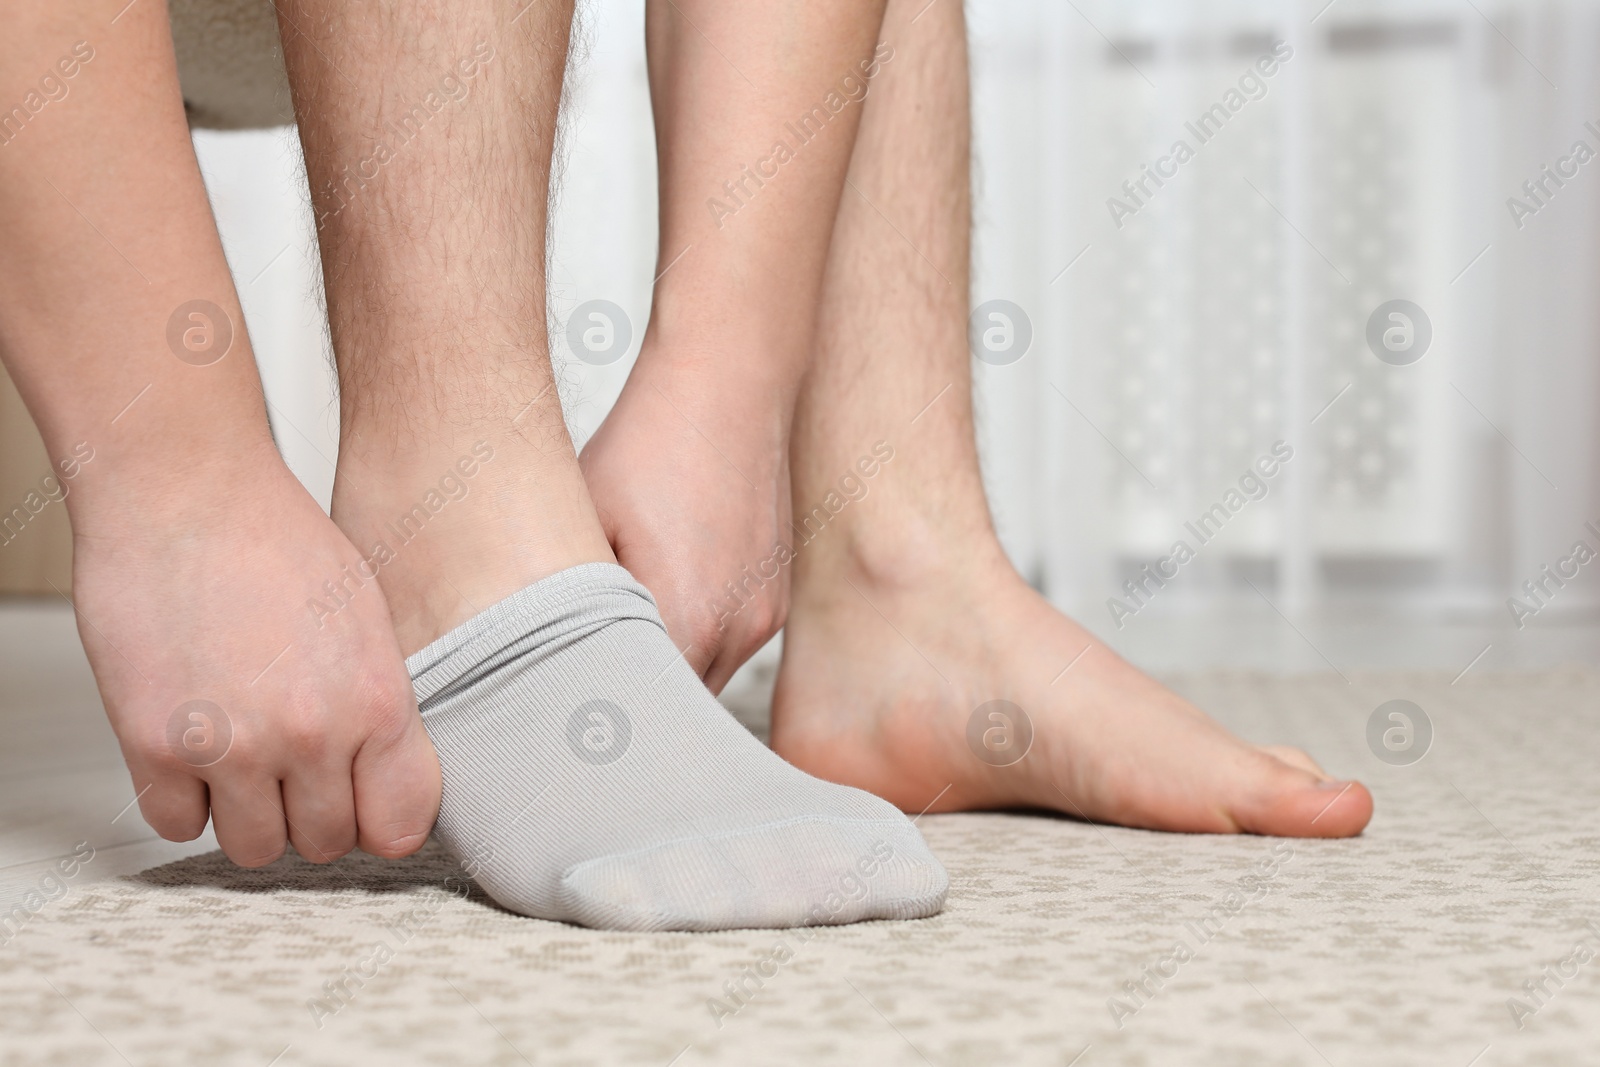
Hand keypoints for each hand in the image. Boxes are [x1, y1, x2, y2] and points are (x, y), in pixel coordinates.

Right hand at [69, 446, 439, 865]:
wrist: (185, 493)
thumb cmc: (275, 541)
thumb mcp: (367, 622)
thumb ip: (379, 708)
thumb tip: (385, 782)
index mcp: (376, 701)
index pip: (400, 823)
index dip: (378, 820)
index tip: (360, 803)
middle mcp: (312, 735)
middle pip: (326, 842)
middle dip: (310, 811)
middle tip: (290, 766)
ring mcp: (232, 745)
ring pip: (255, 847)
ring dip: (247, 812)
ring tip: (241, 754)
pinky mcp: (155, 746)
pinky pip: (178, 826)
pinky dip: (183, 800)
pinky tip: (192, 748)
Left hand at [581, 356, 791, 693]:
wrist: (728, 387)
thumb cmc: (648, 446)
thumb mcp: (584, 520)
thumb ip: (568, 604)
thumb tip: (538, 657)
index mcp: (688, 620)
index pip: (638, 713)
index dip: (598, 719)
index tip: (562, 723)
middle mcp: (737, 631)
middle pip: (674, 710)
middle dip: (630, 707)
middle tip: (580, 704)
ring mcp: (765, 617)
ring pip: (704, 681)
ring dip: (665, 674)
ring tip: (618, 650)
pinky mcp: (776, 599)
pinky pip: (729, 648)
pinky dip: (694, 644)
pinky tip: (664, 609)